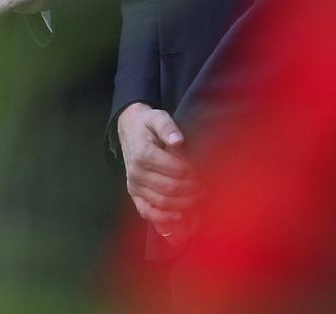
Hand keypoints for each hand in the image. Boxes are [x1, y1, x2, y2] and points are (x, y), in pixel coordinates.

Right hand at [116, 103, 200, 235]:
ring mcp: (134, 185)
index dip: (191, 174)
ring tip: (198, 197)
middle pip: (170, 188)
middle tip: (205, 187)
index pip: (174, 169)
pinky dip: (163, 217)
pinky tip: (179, 216)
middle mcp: (136, 172)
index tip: (203, 173)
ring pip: (161, 202)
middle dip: (191, 190)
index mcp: (143, 153)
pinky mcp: (134, 194)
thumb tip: (178, 141)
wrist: (129, 131)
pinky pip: (146, 211)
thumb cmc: (148, 125)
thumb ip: (168, 128)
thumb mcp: (158, 117)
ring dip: (183, 203)